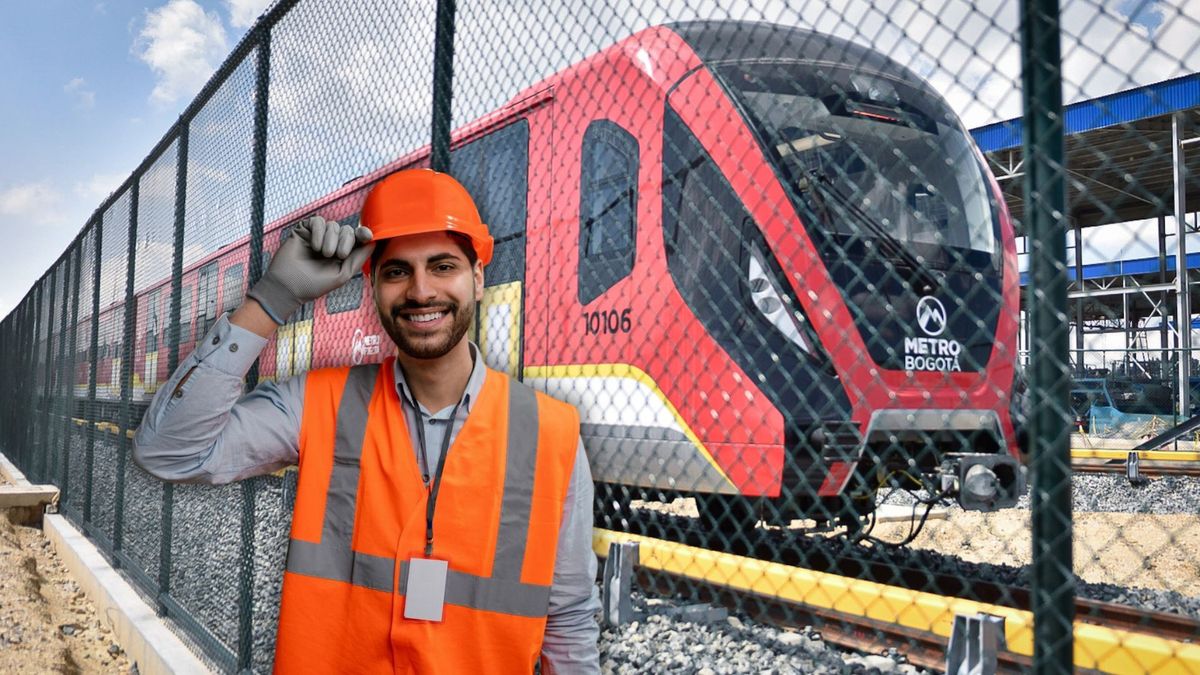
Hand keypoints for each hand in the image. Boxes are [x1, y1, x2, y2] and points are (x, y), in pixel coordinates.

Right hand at [246, 216, 374, 323]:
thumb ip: (358, 258)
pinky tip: (314, 246)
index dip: (363, 234)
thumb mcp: (343, 274)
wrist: (289, 286)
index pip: (356, 238)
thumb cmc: (314, 284)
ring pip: (333, 225)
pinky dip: (319, 232)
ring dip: (330, 239)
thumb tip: (373, 243)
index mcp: (342, 253)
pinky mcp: (304, 230)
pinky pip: (318, 221)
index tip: (367, 235)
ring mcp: (317, 236)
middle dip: (345, 241)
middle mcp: (331, 243)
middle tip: (336, 255)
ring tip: (323, 253)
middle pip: (347, 230)